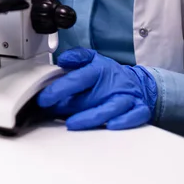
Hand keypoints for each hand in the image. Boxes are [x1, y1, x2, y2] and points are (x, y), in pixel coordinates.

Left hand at [37, 48, 156, 130]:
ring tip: (72, 124)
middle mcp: (113, 84)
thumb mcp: (93, 59)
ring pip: (109, 109)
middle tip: (50, 112)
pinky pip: (133, 116)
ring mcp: (127, 97)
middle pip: (89, 98)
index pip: (77, 79)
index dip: (59, 89)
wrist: (138, 83)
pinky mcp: (139, 109)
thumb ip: (77, 57)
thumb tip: (62, 59)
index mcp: (100, 70)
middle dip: (68, 107)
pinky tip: (109, 126)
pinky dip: (123, 122)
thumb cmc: (109, 74)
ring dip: (90, 118)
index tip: (44, 98)